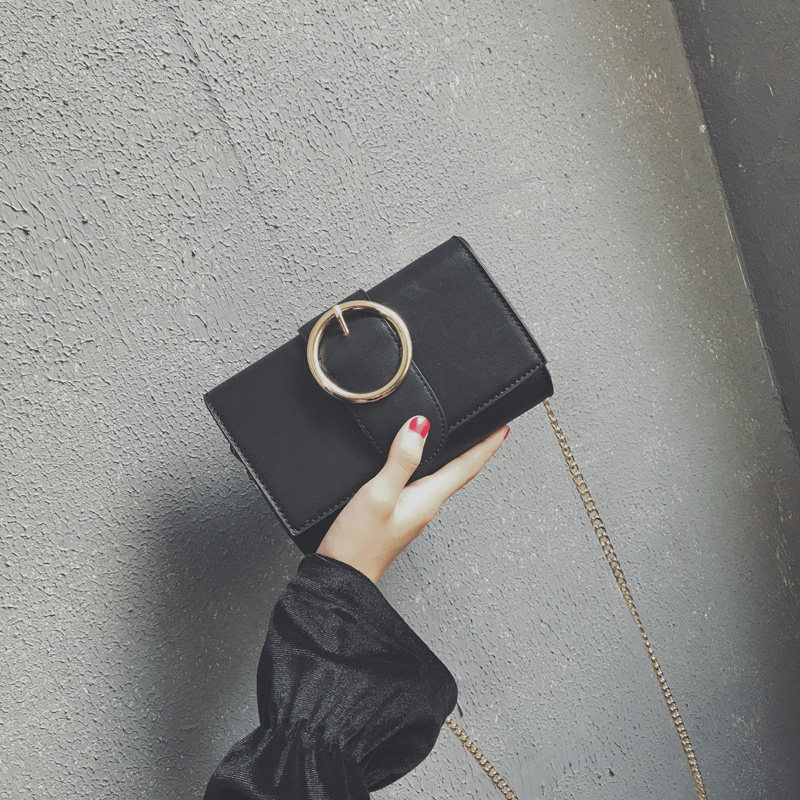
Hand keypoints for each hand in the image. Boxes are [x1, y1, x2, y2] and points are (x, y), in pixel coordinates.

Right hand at [316, 415, 509, 582]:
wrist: (342, 575)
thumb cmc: (359, 542)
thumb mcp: (379, 494)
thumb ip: (400, 461)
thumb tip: (420, 427)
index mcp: (427, 499)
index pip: (466, 467)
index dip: (486, 446)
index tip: (502, 429)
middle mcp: (425, 506)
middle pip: (458, 473)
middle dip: (476, 451)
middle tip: (490, 433)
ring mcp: (412, 512)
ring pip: (442, 480)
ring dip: (456, 461)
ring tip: (465, 447)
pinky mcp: (398, 515)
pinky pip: (423, 486)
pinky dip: (431, 470)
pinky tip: (424, 469)